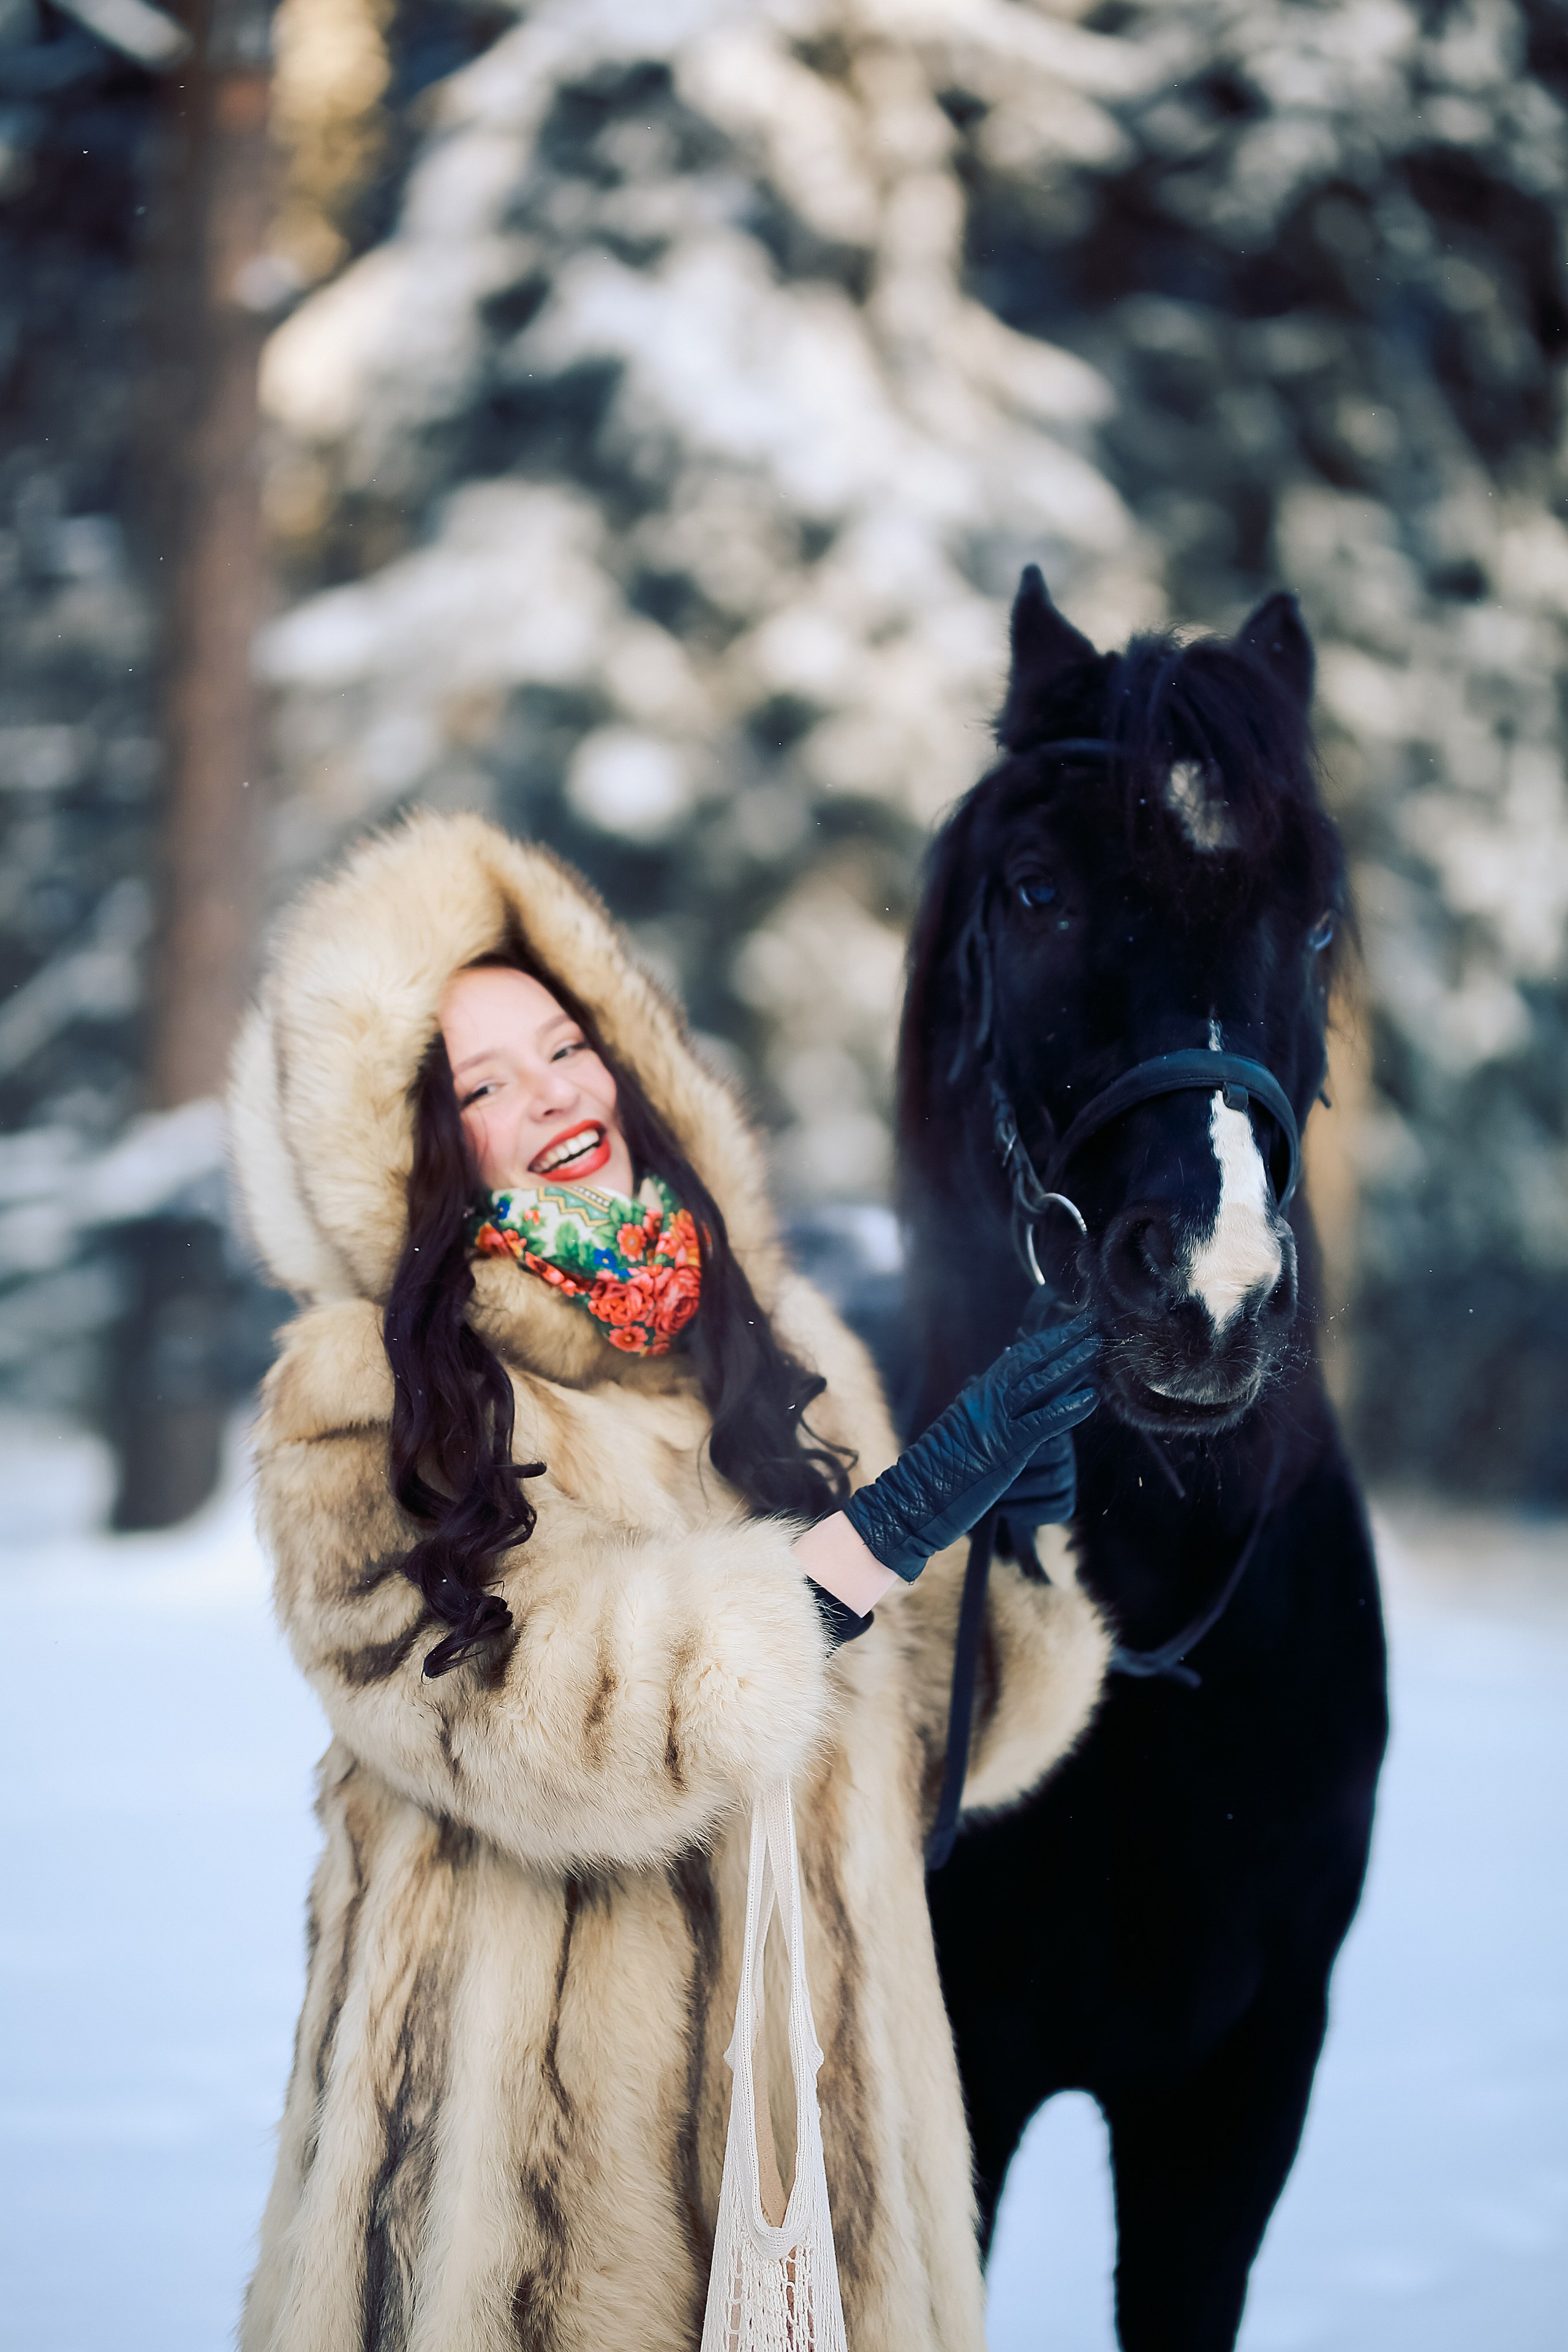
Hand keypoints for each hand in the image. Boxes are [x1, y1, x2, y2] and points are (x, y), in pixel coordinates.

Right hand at [841, 1316, 1097, 1582]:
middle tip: (1092, 1324)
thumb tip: (986, 1384)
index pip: (1016, 1359)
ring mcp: (993, 1423)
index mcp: (975, 1397)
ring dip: (1069, 1365)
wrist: (908, 1501)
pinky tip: (1089, 1399)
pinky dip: (1066, 1409)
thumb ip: (979, 1407)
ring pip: (1037, 1383)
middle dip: (1063, 1341)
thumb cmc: (933, 1474)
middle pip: (1029, 1361)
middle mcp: (983, 1402)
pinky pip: (1040, 1423)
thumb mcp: (959, 1431)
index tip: (1071, 1327)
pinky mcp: (1002, 1449)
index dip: (1046, 1340)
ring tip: (1095, 1349)